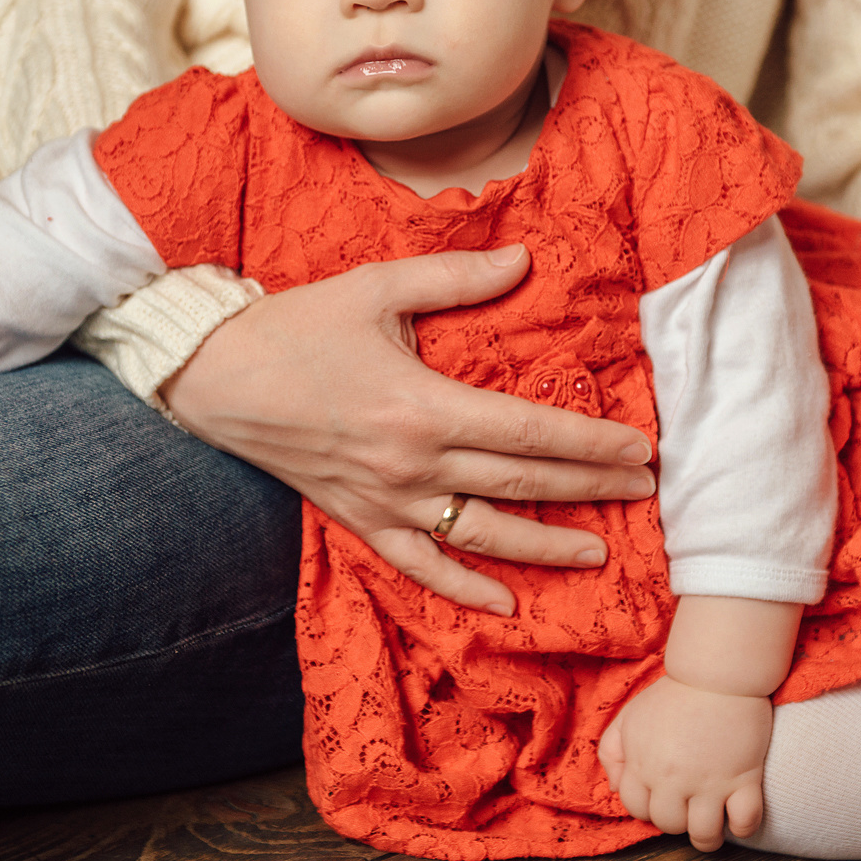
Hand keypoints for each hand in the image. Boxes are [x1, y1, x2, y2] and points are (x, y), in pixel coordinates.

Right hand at [159, 245, 656, 615]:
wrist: (214, 377)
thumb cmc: (298, 326)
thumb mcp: (376, 287)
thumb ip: (455, 277)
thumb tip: (525, 259)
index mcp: (425, 405)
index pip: (530, 431)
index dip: (591, 444)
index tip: (641, 450)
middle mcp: (412, 464)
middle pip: (521, 485)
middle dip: (590, 490)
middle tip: (645, 492)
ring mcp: (386, 501)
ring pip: (483, 536)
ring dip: (545, 548)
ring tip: (597, 553)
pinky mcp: (360, 519)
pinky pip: (420, 564)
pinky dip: (463, 588)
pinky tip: (505, 602)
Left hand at [599, 674, 773, 851]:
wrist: (718, 674)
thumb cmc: (673, 695)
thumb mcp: (629, 717)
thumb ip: (612, 752)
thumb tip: (616, 788)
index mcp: (643, 765)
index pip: (636, 808)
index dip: (648, 807)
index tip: (662, 799)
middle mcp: (672, 779)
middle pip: (669, 824)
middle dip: (676, 821)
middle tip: (687, 808)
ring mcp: (709, 782)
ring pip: (704, 835)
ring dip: (707, 838)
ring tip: (712, 827)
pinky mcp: (744, 778)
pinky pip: (745, 822)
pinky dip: (743, 828)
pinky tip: (737, 817)